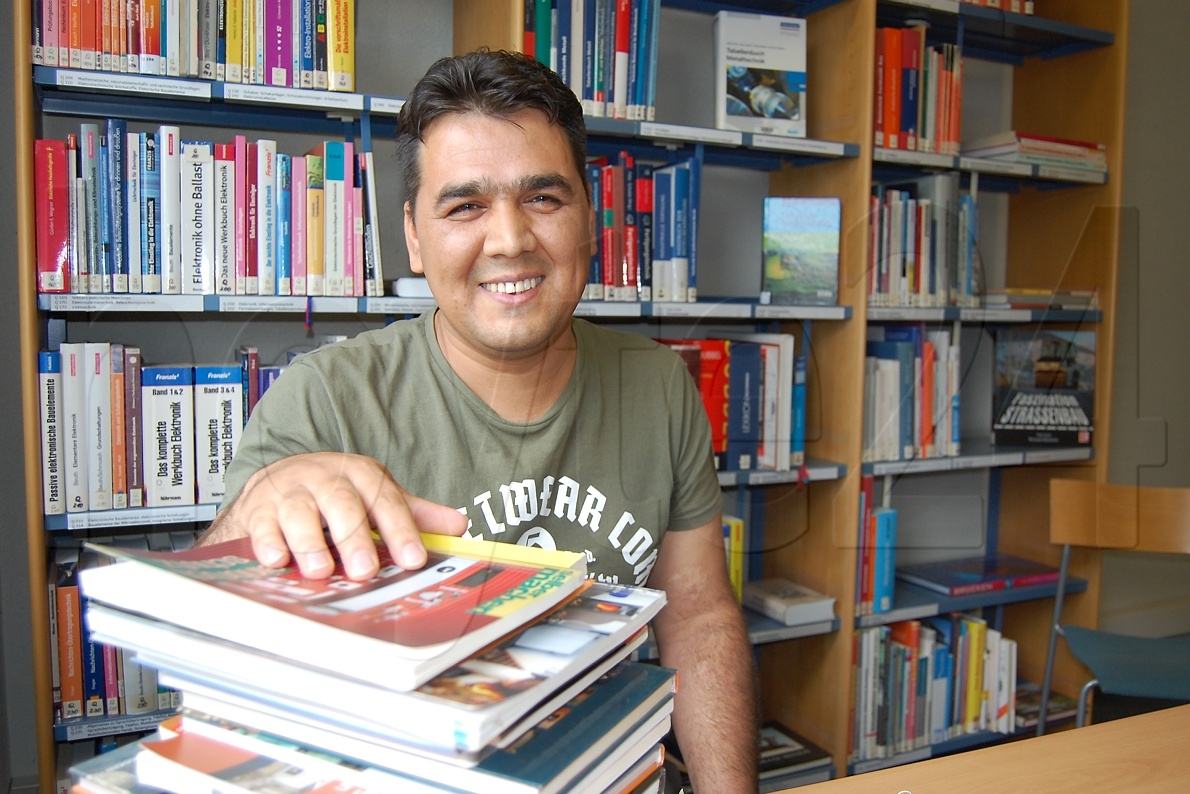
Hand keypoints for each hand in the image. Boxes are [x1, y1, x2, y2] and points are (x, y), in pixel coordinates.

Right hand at [201, 452, 467, 579]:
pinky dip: (266, 543)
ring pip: (299, 513)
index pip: (385, 500)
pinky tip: (276, 560)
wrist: (278, 480)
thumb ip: (413, 513)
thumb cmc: (334, 494)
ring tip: (321, 571)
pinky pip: (260, 526)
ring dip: (310, 543)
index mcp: (360, 475)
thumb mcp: (375, 497)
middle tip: (365, 570)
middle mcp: (324, 479)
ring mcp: (288, 493)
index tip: (413, 559)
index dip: (401, 529)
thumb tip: (459, 526)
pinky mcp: (257, 511)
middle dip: (354, 538)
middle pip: (341, 504)